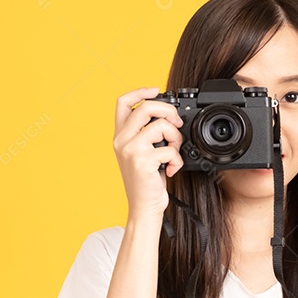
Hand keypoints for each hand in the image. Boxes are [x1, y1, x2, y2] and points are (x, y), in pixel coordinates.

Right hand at [112, 87, 184, 220]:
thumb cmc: (146, 181)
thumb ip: (147, 134)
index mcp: (120, 136)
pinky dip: (177, 159)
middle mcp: (122, 141)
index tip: (156, 90)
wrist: (143, 207)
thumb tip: (168, 117)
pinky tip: (172, 169)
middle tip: (176, 123)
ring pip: (160, 126)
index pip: (122, 102)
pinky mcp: (142, 162)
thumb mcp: (141, 153)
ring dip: (176, 137)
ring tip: (174, 151)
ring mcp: (131, 150)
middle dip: (168, 111)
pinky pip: (169, 149)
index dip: (139, 91)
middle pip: (146, 107)